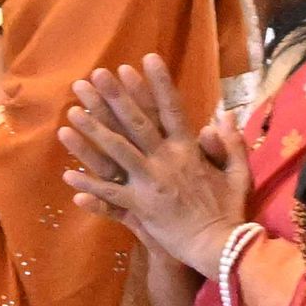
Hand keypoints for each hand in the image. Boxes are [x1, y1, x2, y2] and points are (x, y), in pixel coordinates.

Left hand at [59, 55, 249, 276]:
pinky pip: (110, 194)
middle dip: (115, 97)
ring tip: (72, 112)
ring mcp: (150, 184)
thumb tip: (223, 117)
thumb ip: (230, 143)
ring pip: (116, 152)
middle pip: (136, 122)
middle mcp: (166, 161)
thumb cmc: (229, 211)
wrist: (219, 246)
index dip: (157, 83)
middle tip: (96, 75)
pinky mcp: (140, 207)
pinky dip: (89, 185)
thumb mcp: (237, 173)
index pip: (171, 108)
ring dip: (93, 132)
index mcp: (189, 150)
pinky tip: (68, 175)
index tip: (145, 58)